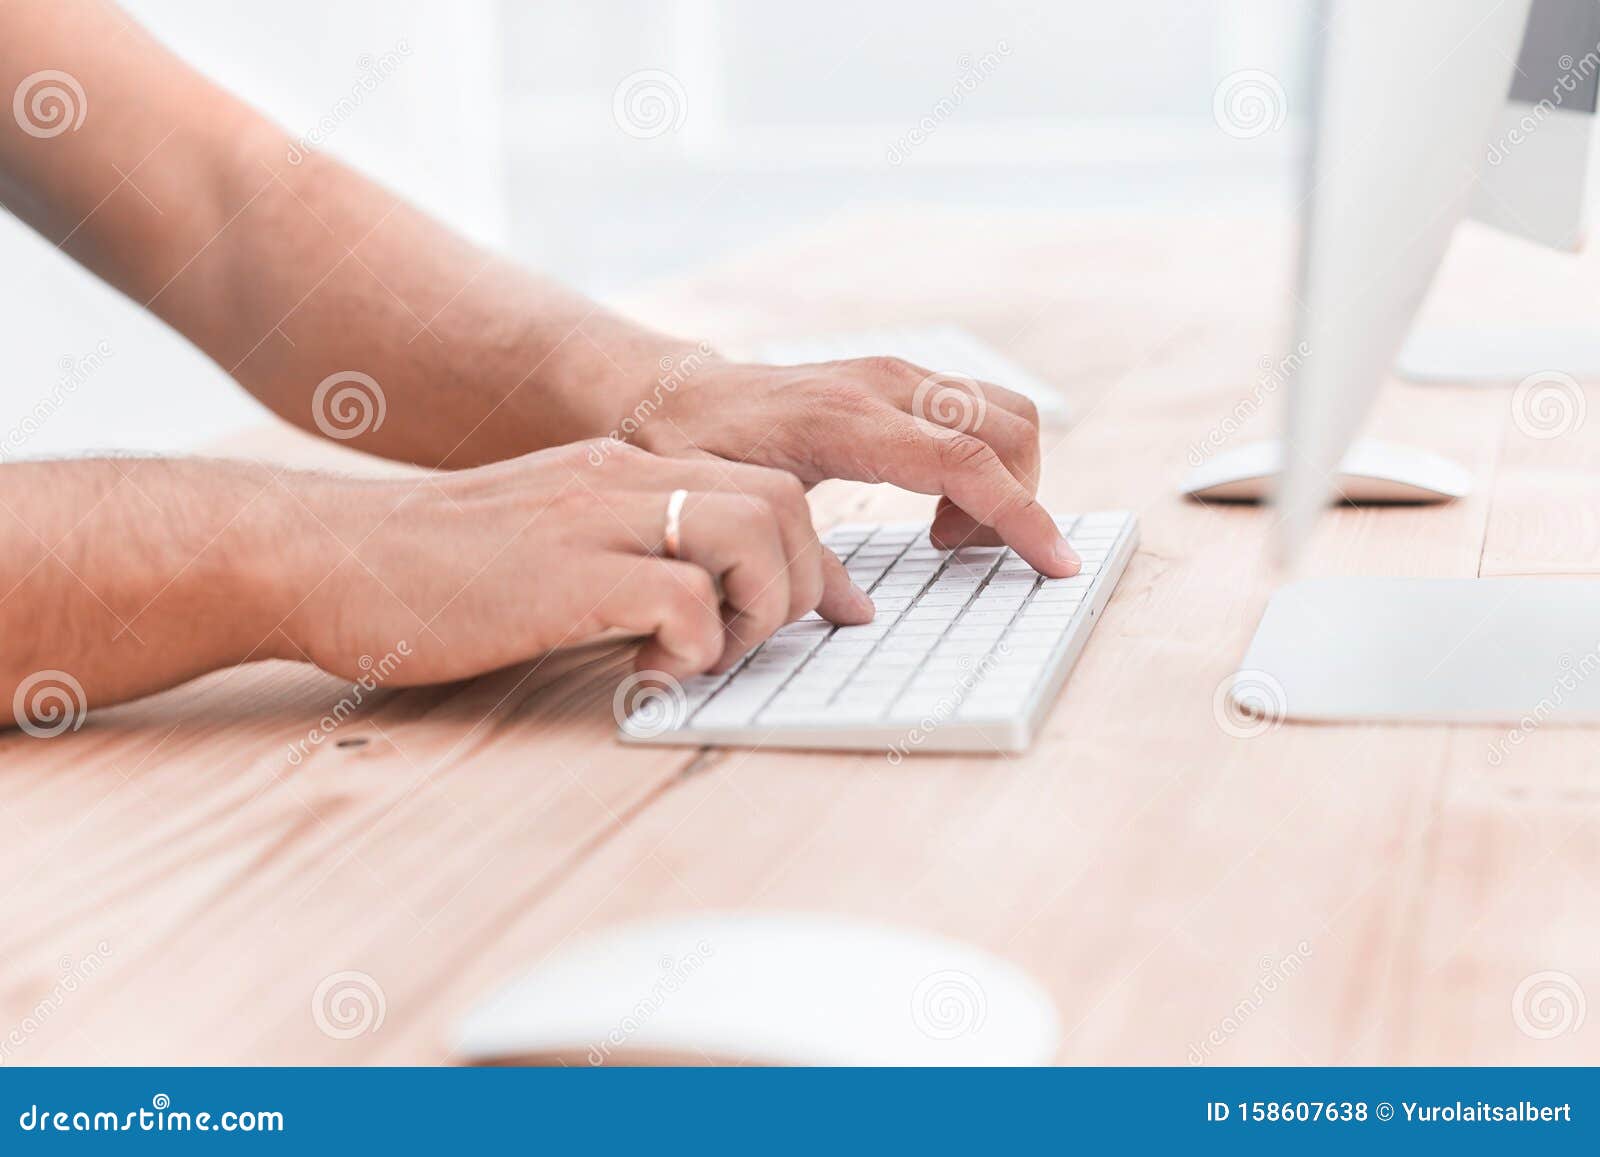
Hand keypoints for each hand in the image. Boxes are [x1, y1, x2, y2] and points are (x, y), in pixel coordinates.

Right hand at [280, 441, 874, 682]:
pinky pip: (687, 596)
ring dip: (760, 606)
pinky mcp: (564, 574)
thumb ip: (626, 561)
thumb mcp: (547, 546)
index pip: (764, 486)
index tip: (820, 614)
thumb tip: (699, 615)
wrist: (320, 557)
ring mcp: (594, 518)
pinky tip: (650, 668)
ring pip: (757, 529)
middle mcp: (621, 477)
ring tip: (708, 652)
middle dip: (800, 582)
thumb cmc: (429, 572)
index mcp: (621, 469)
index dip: (811, 557)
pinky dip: (697, 644)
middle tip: (749, 640)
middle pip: (784, 501)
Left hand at [625, 353, 1080, 576]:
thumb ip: (795, 559)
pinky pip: (979, 414)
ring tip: (947, 536)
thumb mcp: (730, 512)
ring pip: (1004, 413)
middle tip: (961, 555)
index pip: (962, 458)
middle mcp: (882, 384)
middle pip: (1007, 427)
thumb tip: (859, 614)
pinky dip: (986, 462)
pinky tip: (937, 509)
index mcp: (844, 420)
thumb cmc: (694, 454)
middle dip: (1017, 500)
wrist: (674, 394)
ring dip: (1004, 480)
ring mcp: (897, 374)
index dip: (1018, 513)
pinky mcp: (902, 380)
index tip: (1054, 561)